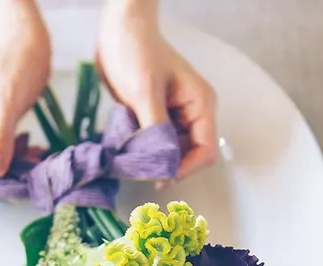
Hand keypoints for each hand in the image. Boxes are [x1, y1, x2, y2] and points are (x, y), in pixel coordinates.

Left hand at [97, 0, 216, 179]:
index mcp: (199, 104)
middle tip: (141, 173)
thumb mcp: (145, 92)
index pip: (205, 150)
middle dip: (168, 166)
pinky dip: (142, 152)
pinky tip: (127, 152)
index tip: (162, 178)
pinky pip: (152, 144)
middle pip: (187, 155)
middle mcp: (189, 114)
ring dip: (153, 161)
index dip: (186, 168)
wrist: (117, 29)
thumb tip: (162, 165)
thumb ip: (156, 130)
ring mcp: (171, 117)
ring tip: (132, 164)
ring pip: (169, 153)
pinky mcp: (153, 119)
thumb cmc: (136, 51)